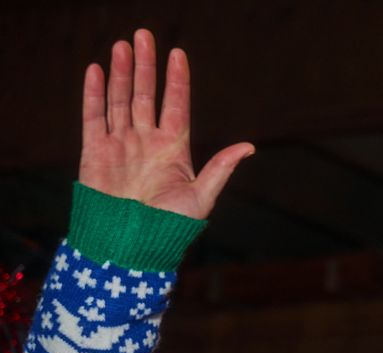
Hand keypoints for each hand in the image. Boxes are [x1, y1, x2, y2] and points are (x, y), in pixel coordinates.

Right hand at [79, 29, 253, 218]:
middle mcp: (147, 142)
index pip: (176, 106)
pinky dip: (94, 94)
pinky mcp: (95, 152)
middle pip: (145, 95)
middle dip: (145, 66)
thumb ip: (221, 168)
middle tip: (145, 35)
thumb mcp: (202, 197)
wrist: (132, 247)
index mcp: (174, 150)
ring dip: (121, 73)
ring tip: (123, 46)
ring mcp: (121, 145)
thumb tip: (249, 146)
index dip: (177, 80)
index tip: (178, 54)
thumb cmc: (170, 228)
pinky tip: (97, 70)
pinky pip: (93, 116)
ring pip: (120, 100)